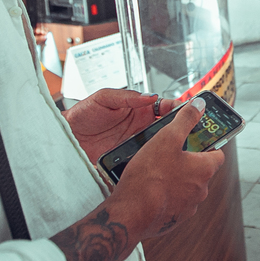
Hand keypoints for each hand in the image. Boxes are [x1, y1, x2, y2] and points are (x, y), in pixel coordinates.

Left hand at [64, 89, 178, 162]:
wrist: (67, 136)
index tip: (187, 111)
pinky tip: (159, 164)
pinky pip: (145, 159)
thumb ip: (126, 97)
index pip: (164, 107)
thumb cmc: (83, 113)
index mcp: (138, 109)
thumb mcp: (104, 98)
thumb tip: (150, 97)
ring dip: (169, 147)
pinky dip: (153, 161)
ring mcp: (135, 143)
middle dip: (180, 129)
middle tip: (191, 132)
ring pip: (159, 145)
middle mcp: (140, 126)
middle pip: (167, 127)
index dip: (177, 108)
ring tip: (179, 150)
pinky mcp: (128, 157)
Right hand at [112, 99, 224, 235]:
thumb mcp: (167, 138)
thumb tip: (199, 105)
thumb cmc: (150, 175)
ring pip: (186, 188)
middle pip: (200, 170)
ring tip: (155, 171)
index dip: (207, 144)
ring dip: (175, 179)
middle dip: (187, 162)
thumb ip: (185, 119)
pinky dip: (164, 196)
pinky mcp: (173, 220)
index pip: (217, 153)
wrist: (131, 213)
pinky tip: (149, 189)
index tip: (196, 139)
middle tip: (169, 153)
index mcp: (204, 169)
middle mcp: (201, 190)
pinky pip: (172, 204)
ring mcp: (188, 207)